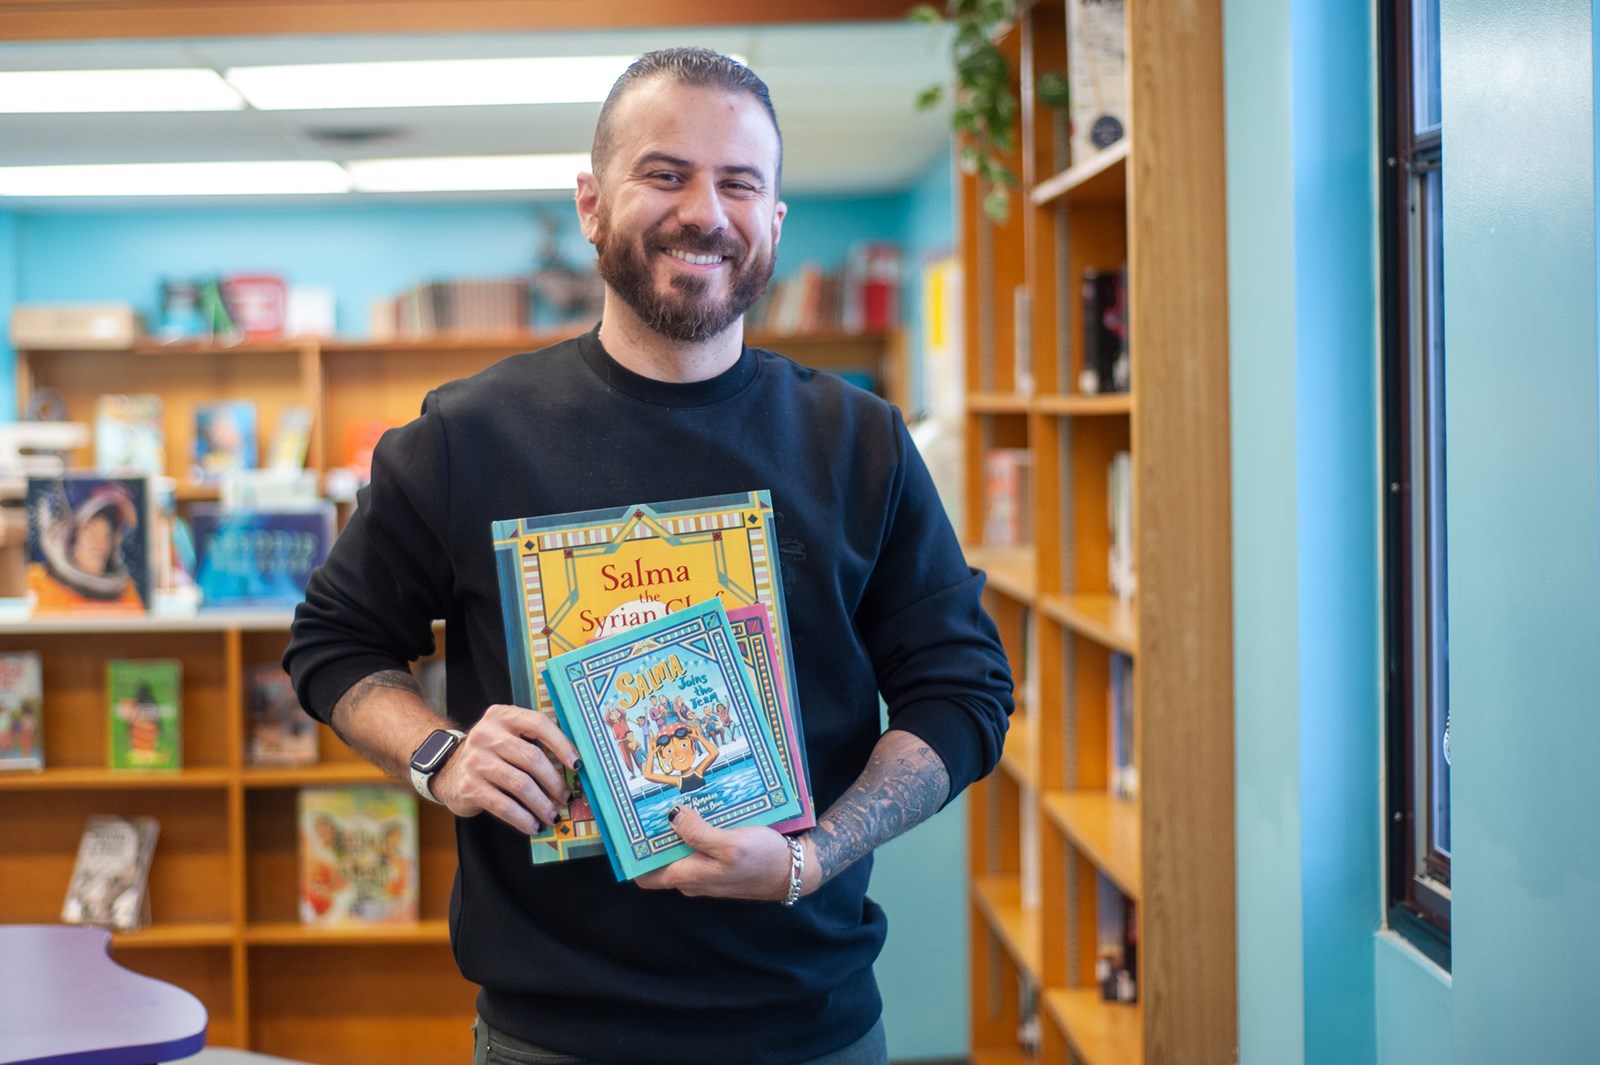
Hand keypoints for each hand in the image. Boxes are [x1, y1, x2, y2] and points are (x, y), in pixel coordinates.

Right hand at [430, 703, 580, 833]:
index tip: (577, 765)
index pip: (538, 724)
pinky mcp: (470, 786)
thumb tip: (572, 766)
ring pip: (521, 785)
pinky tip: (533, 825)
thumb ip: (533, 740)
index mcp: (502, 716)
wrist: (447, 769)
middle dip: (554, 782)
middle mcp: (487, 735)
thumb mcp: (506, 734)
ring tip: (553, 815)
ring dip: (542, 804)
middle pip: (532, 758)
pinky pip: (504, 805)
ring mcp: (476, 761)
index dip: (562, 744)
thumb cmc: (491, 753)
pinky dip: (523, 818)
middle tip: (566, 797)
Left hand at [635, 806, 801, 901]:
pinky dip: (691, 830)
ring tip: (670, 799)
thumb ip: (699, 832)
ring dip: (673, 829)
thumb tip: (671, 816)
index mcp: (688, 876)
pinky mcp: (716, 863)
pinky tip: (697, 809)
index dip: (633, 854)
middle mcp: (691, 878)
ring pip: (678, 850)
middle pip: (659, 858)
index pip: (645, 874)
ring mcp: (703, 871)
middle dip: (652, 833)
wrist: (791, 872)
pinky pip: (695, 847)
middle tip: (648, 802)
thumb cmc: (762, 860)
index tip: (627, 827)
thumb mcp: (730, 843)